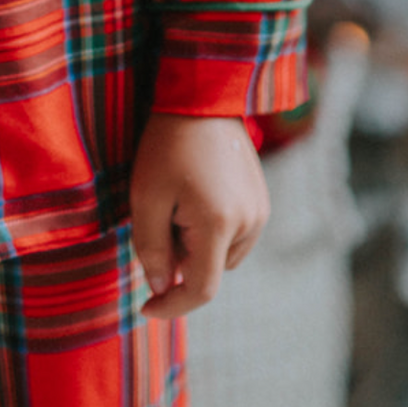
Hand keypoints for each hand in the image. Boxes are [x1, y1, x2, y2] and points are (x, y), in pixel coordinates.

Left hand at [128, 112, 268, 319]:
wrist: (203, 98)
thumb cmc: (167, 145)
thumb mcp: (147, 196)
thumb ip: (151, 248)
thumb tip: (160, 287)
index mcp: (220, 224)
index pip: (201, 289)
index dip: (171, 305)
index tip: (145, 308)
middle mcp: (249, 224)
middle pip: (210, 271)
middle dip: (180, 261)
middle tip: (158, 217)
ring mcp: (260, 212)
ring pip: (222, 255)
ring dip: (197, 246)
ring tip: (177, 200)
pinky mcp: (262, 201)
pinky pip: (234, 235)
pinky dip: (212, 231)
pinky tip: (195, 195)